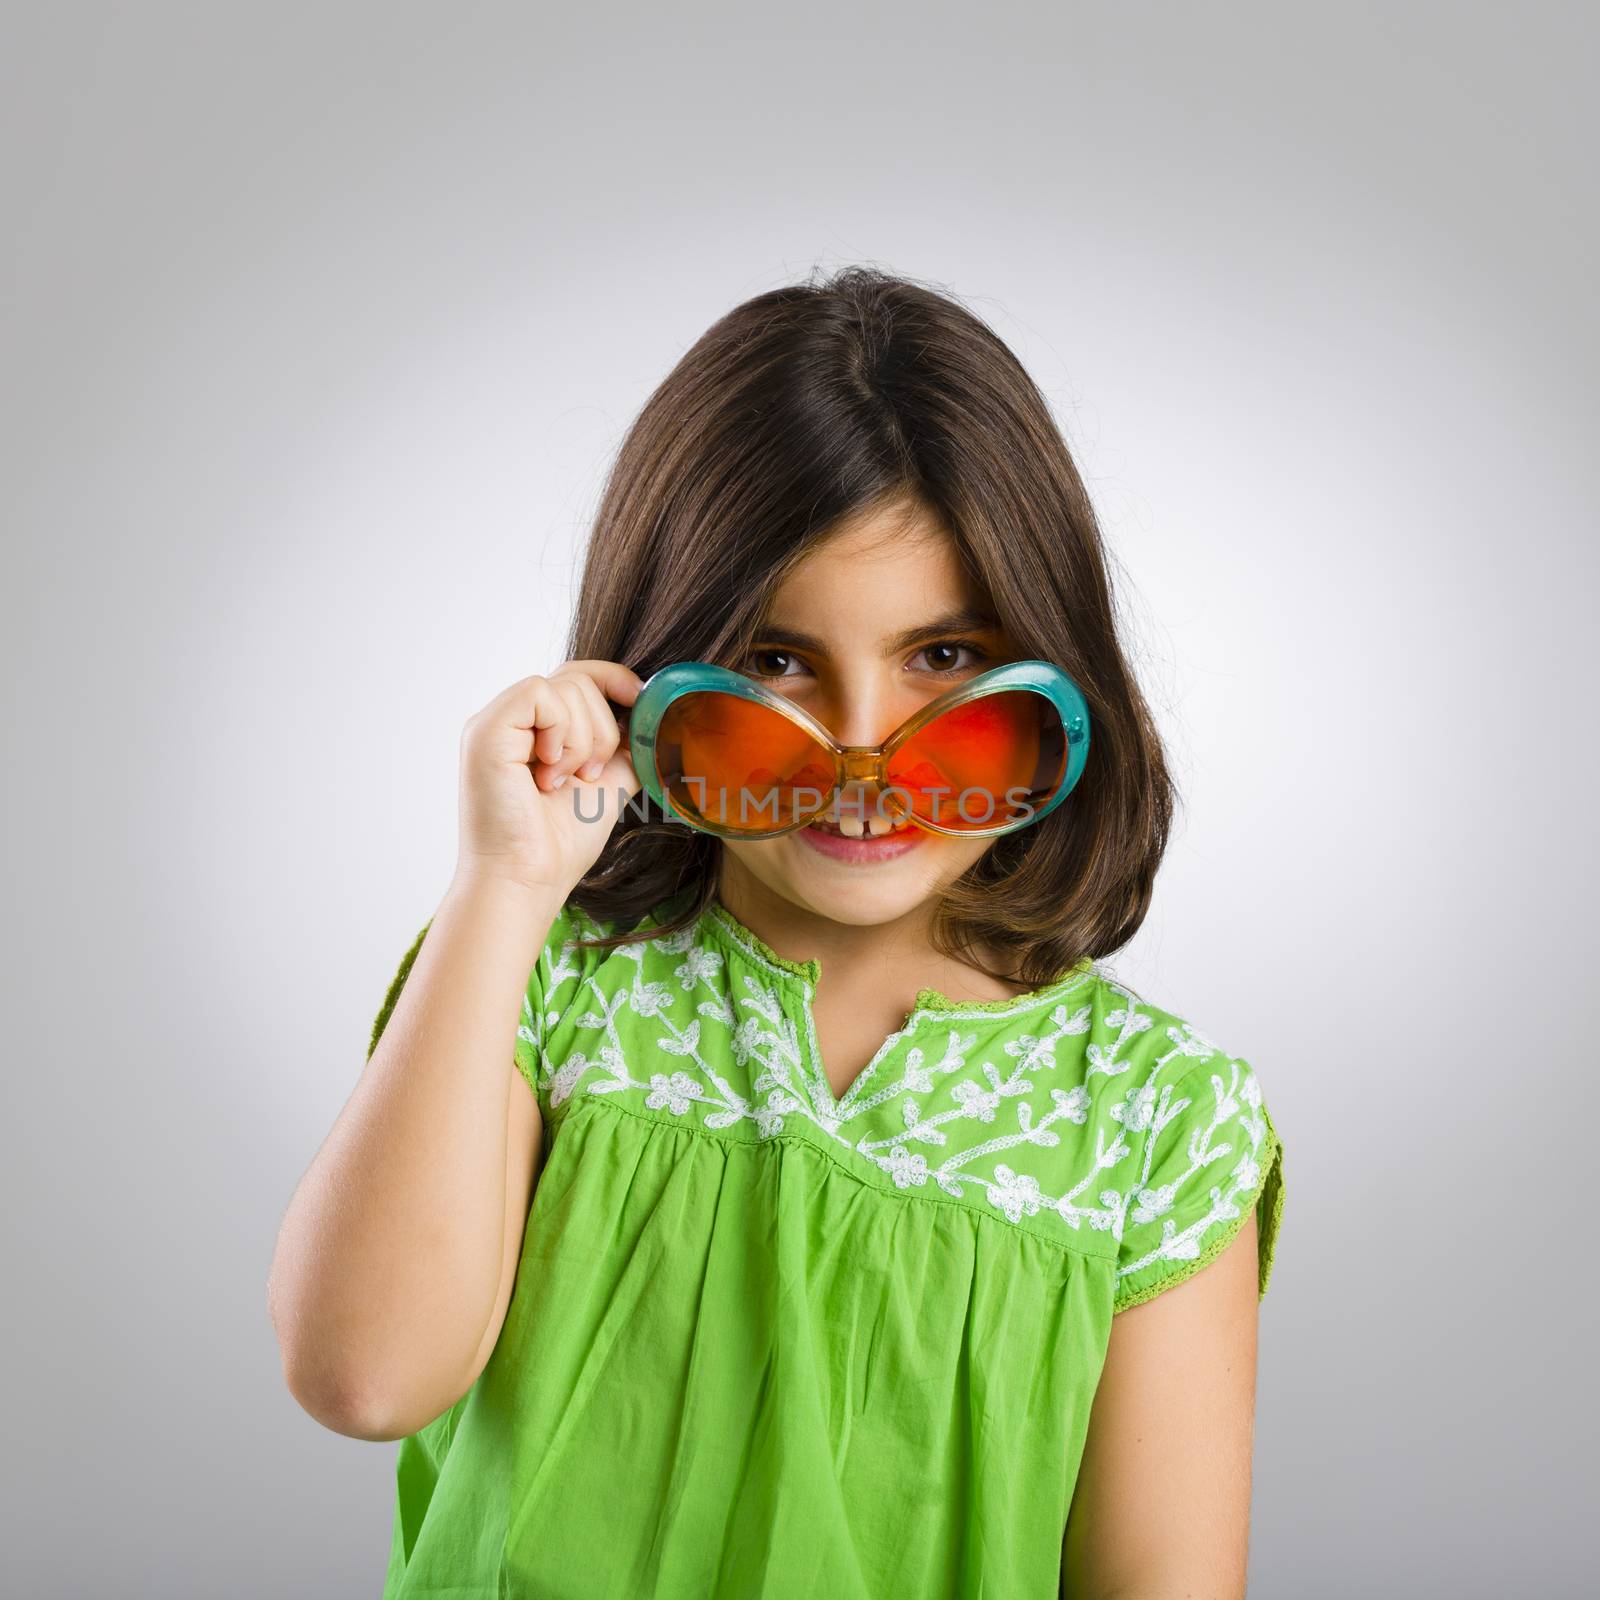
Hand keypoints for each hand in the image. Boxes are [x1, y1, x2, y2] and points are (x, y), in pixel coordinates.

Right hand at [453, 659, 645, 895]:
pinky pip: (541, 694)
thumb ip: (624, 750)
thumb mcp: (607, 784)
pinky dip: (562, 733)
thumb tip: (656, 722)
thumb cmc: (559, 844)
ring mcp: (495, 722)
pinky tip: (548, 772)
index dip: (615, 681)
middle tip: (587, 776)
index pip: (578, 676)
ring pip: (567, 686)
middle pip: (579, 677)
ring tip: (563, 782)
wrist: (528, 881)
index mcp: (535, 730)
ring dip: (584, 741)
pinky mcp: (487, 729)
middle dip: (603, 728)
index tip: (641, 705)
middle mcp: (511, 720)